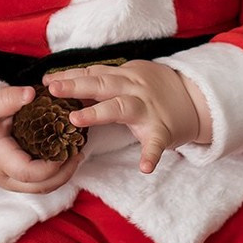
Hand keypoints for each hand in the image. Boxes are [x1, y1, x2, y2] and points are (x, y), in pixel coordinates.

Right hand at [0, 85, 82, 193]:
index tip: (65, 146)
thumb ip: (9, 98)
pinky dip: (56, 176)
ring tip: (76, 154)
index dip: (52, 165)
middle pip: (41, 186)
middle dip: (64, 172)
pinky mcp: (17, 184)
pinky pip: (40, 186)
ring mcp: (11, 184)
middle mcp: (5, 177)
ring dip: (63, 175)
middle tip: (78, 150)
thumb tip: (30, 93)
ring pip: (43, 189)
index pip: (29, 172)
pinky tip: (65, 159)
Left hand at [45, 62, 210, 174]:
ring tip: (76, 120)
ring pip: (121, 107)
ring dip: (98, 112)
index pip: (92, 73)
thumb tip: (64, 82)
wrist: (196, 99)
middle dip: (76, 86)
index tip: (46, 80)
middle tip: (53, 90)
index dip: (69, 76)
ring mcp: (149, 110)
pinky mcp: (163, 130)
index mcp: (124, 76)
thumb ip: (102, 81)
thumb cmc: (154, 90)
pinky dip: (150, 155)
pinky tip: (144, 168)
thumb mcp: (129, 79)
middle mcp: (134, 89)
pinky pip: (156, 144)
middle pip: (101, 85)